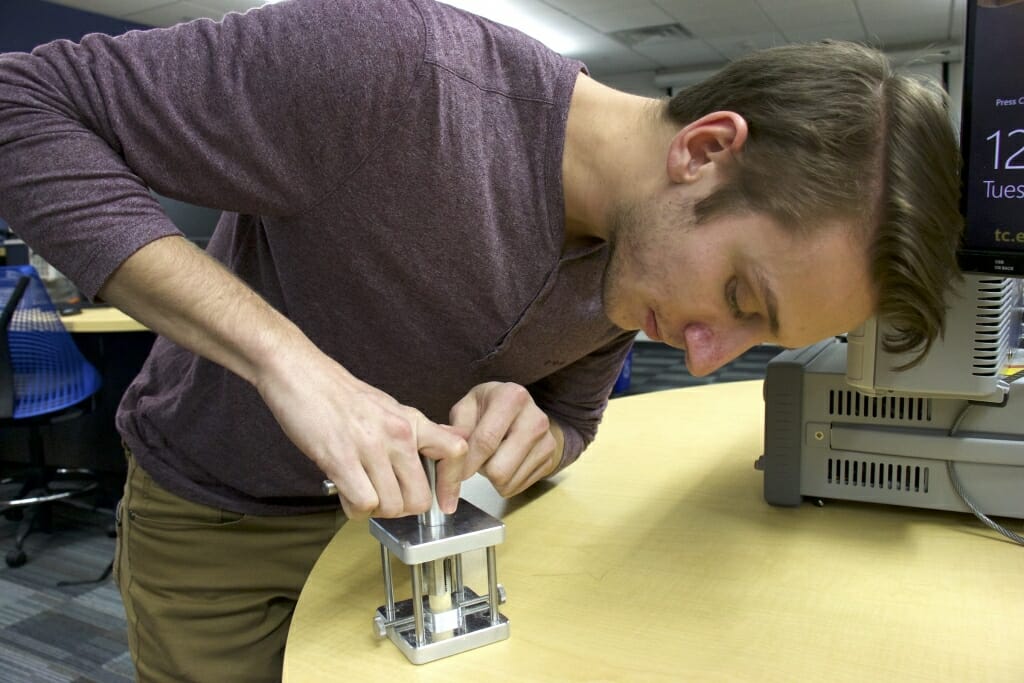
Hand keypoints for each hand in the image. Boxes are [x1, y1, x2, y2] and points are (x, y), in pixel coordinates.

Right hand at [255, 345, 466, 519]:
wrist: (300, 373)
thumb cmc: (340, 394)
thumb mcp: (390, 407)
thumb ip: (419, 430)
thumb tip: (452, 440)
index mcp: (412, 421)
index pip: (456, 452)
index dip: (453, 484)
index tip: (445, 503)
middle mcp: (397, 434)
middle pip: (420, 497)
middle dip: (401, 509)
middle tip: (385, 499)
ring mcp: (370, 447)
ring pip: (391, 506)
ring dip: (375, 510)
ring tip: (361, 492)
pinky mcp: (341, 459)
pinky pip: (363, 504)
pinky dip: (354, 508)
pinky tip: (347, 493)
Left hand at [449, 382, 561, 496]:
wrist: (523, 411)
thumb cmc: (489, 408)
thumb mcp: (468, 407)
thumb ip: (457, 428)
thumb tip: (446, 447)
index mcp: (511, 397)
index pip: (486, 440)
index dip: (466, 463)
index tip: (454, 474)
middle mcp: (535, 417)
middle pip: (498, 469)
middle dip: (480, 470)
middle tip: (476, 460)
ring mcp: (547, 440)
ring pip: (508, 482)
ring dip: (492, 478)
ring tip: (491, 459)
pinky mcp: (550, 459)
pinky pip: (518, 487)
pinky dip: (505, 482)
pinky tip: (504, 464)